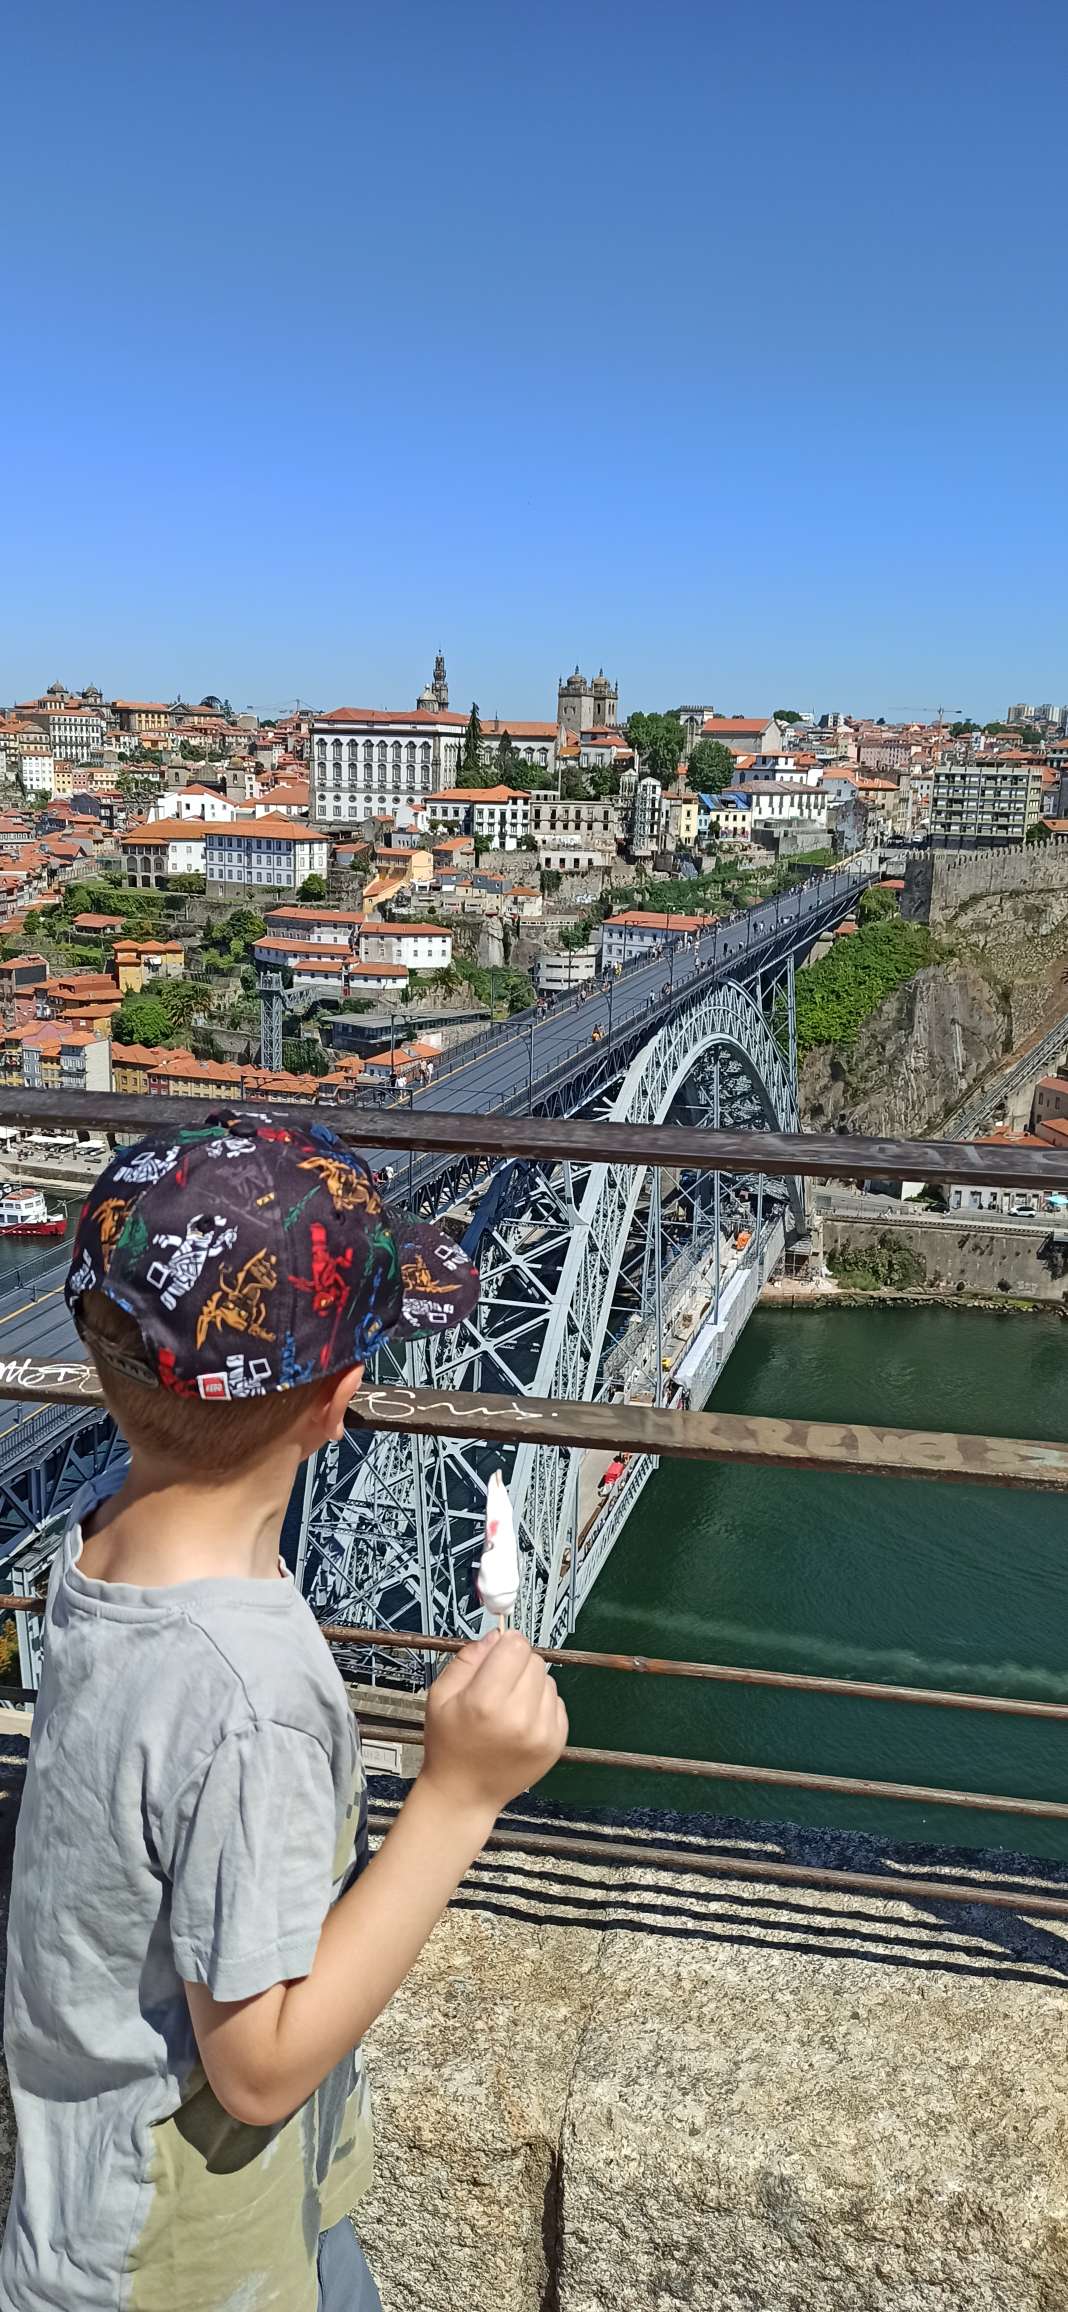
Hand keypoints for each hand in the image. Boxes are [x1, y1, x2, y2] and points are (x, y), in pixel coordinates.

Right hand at [421, 1630, 568, 1819]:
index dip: (504, 1645)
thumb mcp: (441, 1695)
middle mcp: (518, 1716)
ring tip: (508, 1707)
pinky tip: (521, 1721)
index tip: (495, 1656)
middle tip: (498, 1685)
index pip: (515, 1646)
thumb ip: (468, 1659)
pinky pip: (557, 1703)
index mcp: (485, 1701)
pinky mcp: (556, 1743)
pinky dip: (541, 1706)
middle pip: (534, 1660)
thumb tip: (496, 1635)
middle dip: (516, 1665)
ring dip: (530, 1685)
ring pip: (548, 1680)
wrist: (464, 1794)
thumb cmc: (448, 1744)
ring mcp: (541, 1732)